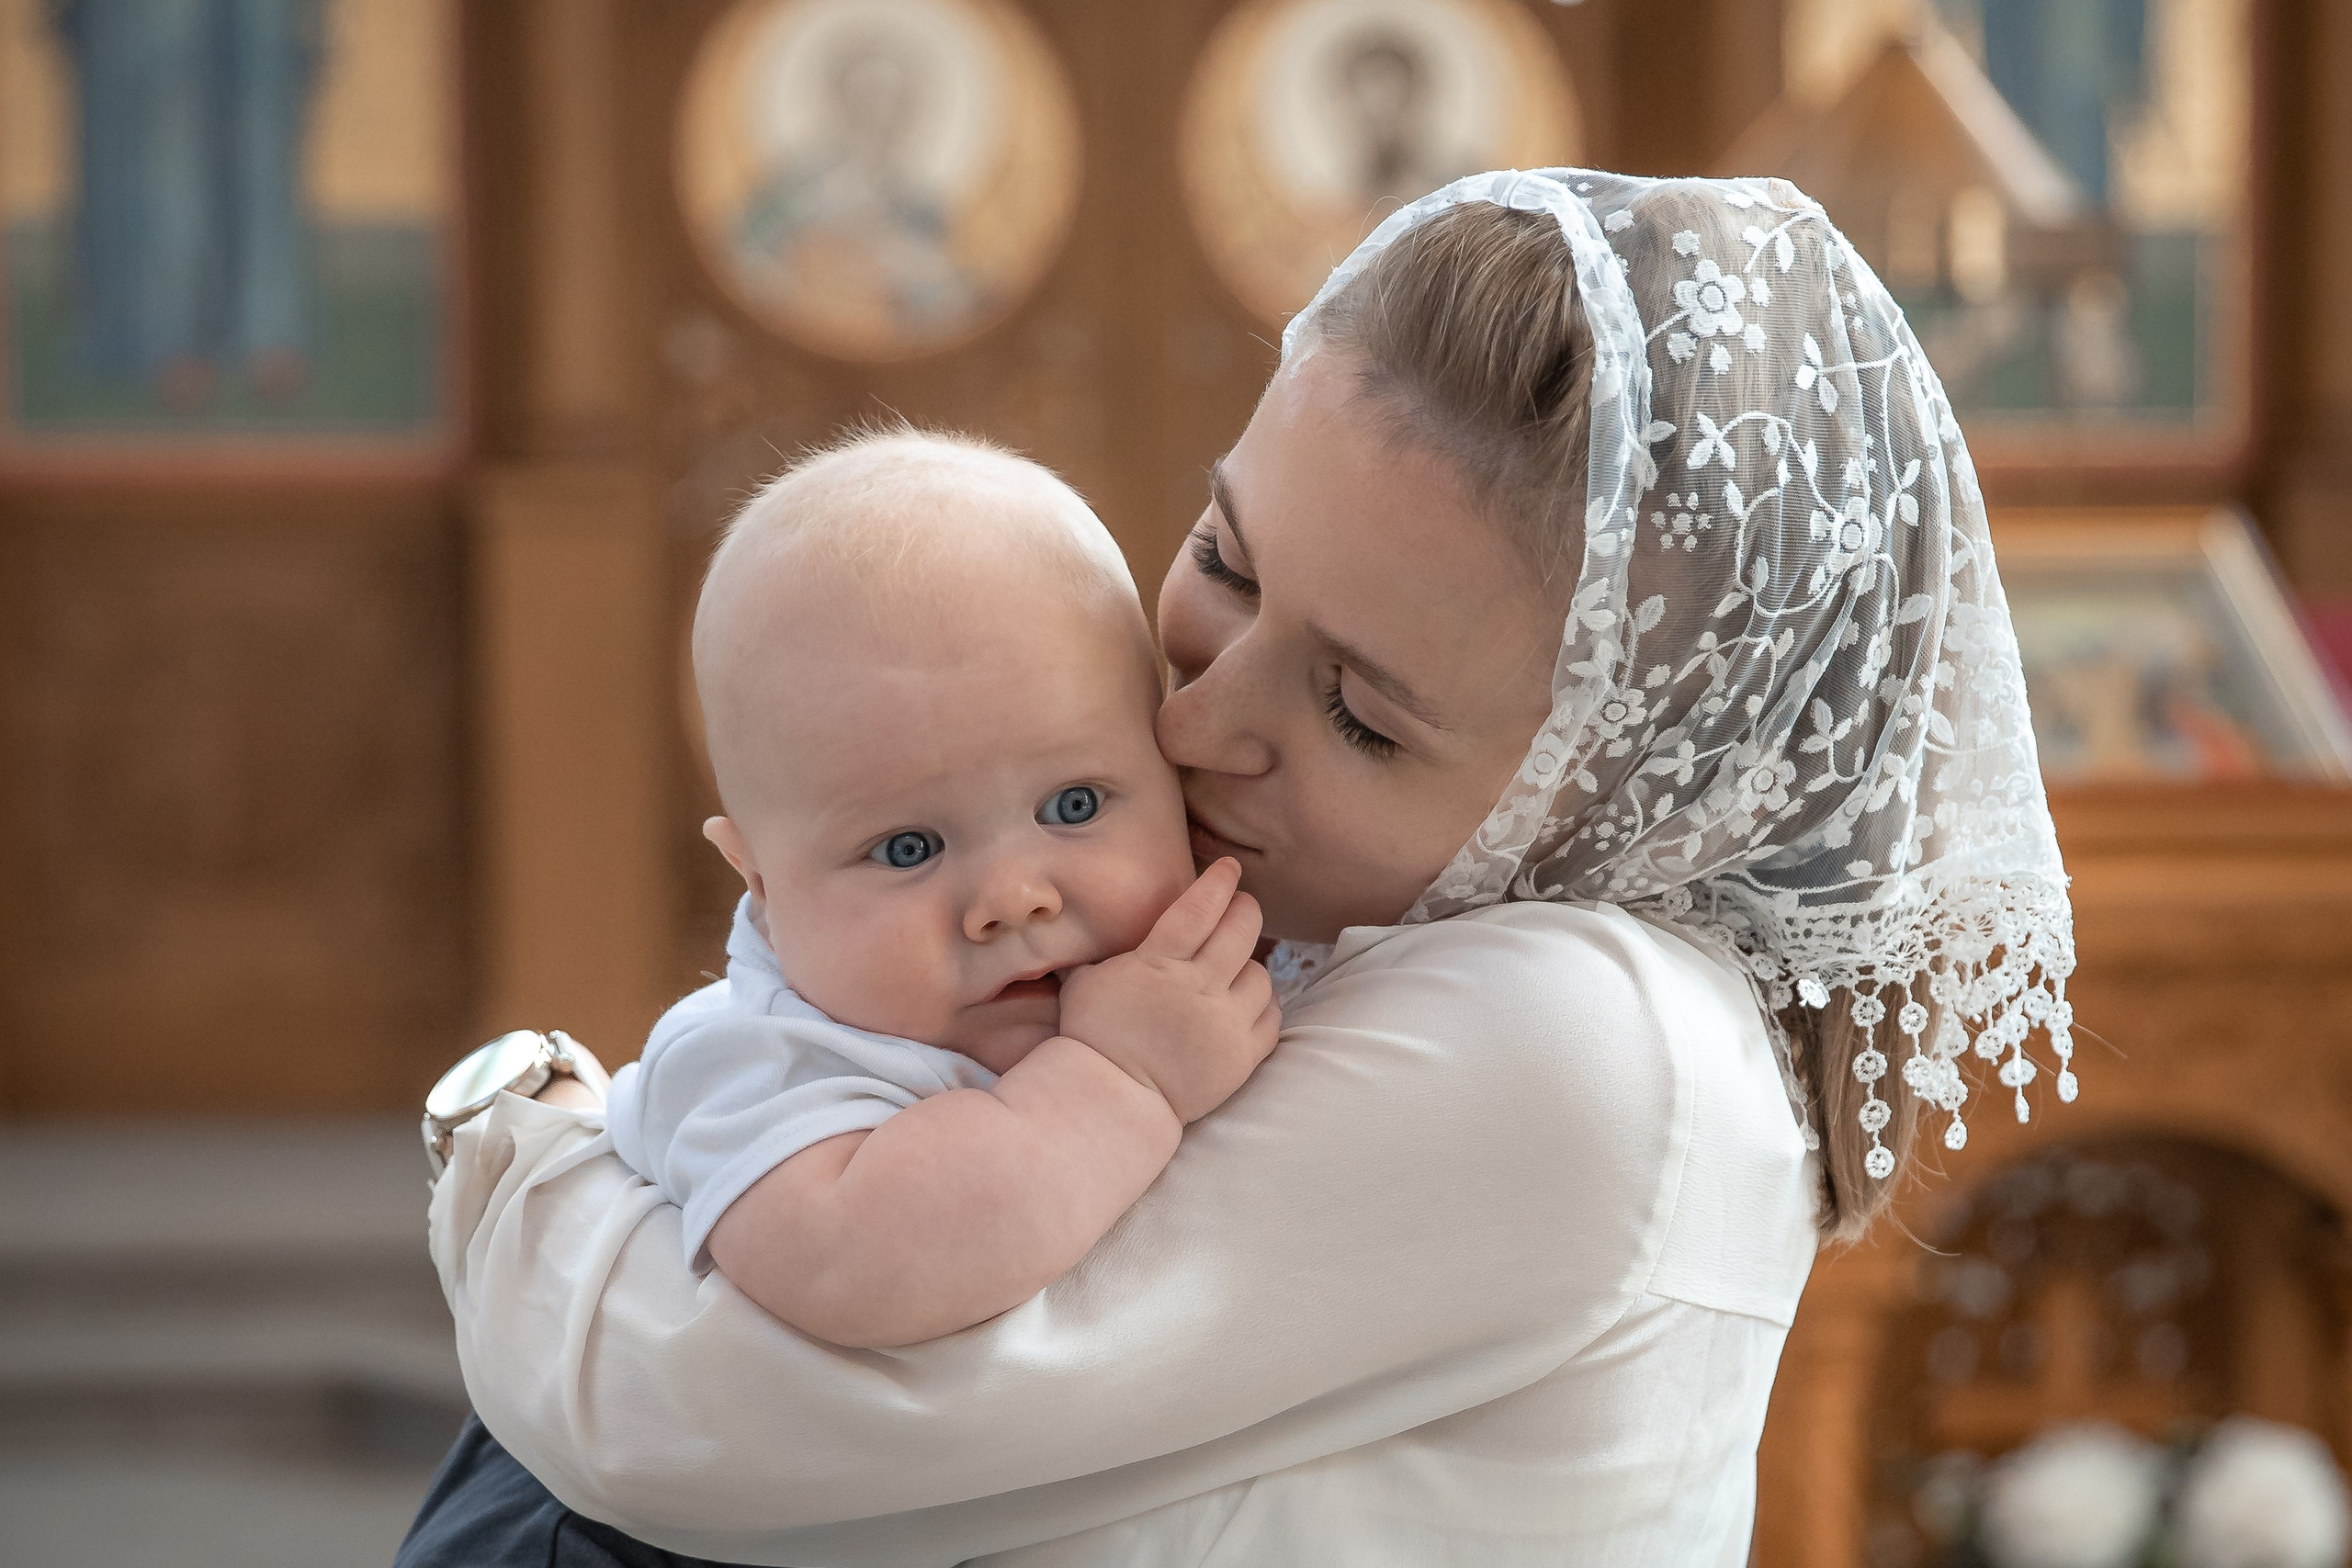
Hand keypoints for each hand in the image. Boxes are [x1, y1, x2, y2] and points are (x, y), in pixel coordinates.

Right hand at [1057, 859, 1279, 1123]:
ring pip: (1261, 976)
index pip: (1200, 909)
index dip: (1219, 882)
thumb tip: (1107, 920)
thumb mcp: (1088, 981)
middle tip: (1240, 906)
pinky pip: (1272, 1018)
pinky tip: (1246, 1003)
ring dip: (1250, 965)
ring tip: (1235, 967)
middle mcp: (1198, 991)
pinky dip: (1263, 1006)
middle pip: (1241, 932)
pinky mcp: (1240, 1059)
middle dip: (1245, 910)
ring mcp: (1224, 1026)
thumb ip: (1113, 951)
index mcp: (1159, 966)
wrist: (1111, 1100)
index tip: (1229, 869)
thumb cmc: (1092, 1036)